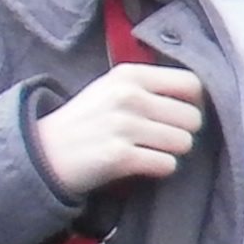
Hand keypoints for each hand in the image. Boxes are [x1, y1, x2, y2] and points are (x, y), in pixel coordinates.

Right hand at [33, 61, 204, 193]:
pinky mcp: (118, 156)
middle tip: (162, 138)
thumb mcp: (113, 90)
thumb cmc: (87, 121)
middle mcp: (127, 96)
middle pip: (192, 117)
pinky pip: (167, 164)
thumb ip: (152, 87)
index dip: (194, 103)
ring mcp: (123, 125)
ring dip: (172, 152)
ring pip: (184, 142)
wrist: (42, 152)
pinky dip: (159, 168)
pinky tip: (141, 165)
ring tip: (149, 151)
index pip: (191, 83)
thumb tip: (201, 98)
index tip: (179, 115)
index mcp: (130, 74)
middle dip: (183, 132)